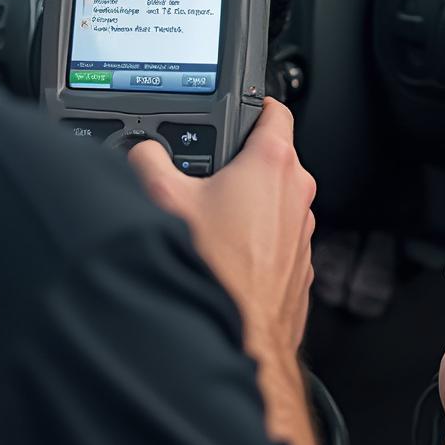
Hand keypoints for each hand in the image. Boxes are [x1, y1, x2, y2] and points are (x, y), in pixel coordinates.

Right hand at [128, 98, 316, 353]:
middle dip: (238, 164)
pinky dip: (253, 243)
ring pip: (273, 203)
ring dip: (245, 207)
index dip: (255, 103)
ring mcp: (302, 233)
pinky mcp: (299, 268)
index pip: (275, 110)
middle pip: (270, 159)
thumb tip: (142, 151)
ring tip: (206, 226)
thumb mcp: (163, 200)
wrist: (239, 341)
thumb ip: (149, 160)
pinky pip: (275, 242)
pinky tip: (221, 260)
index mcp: (273, 164)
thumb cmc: (213, 272)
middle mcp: (296, 194)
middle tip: (202, 179)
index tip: (240, 106)